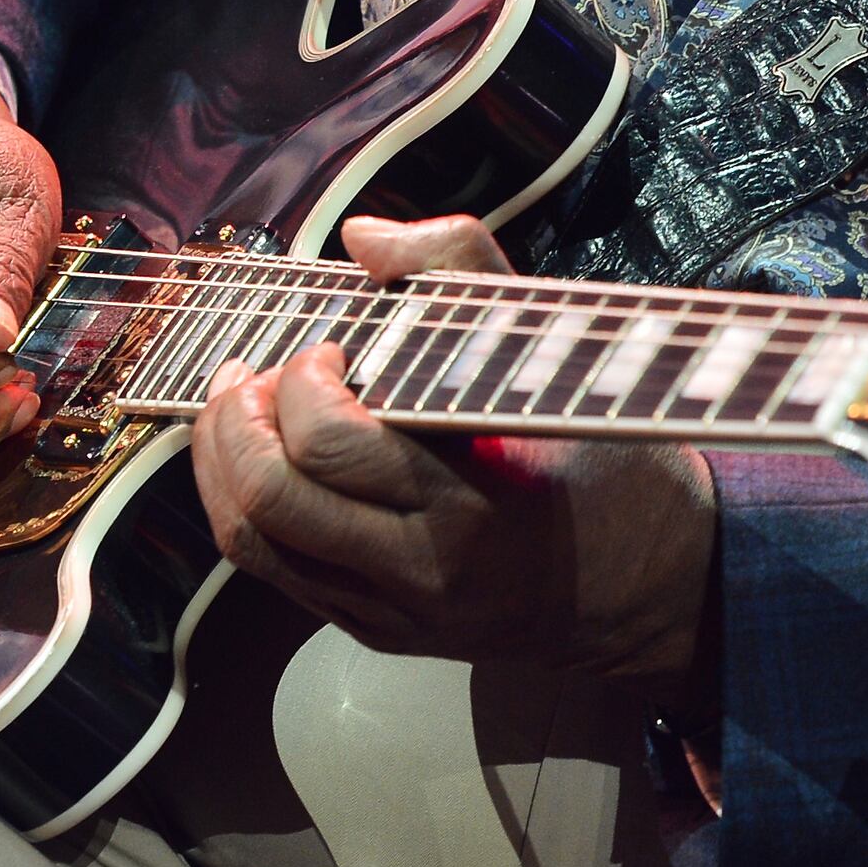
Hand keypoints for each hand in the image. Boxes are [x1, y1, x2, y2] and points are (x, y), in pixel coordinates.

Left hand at [192, 215, 718, 686]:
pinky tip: (259, 455)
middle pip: (272, 501)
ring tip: (239, 405)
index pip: (336, 447)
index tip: (330, 345)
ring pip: (254, 544)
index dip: (303, 382)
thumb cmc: (607, 460)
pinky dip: (243, 504)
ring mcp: (391, 610)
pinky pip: (275, 572)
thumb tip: (363, 237)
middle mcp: (421, 569)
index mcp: (472, 503)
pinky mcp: (375, 629)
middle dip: (237, 421)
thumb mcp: (560, 351)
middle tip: (255, 373)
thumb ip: (463, 269)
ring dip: (221, 463)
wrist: (646, 584)